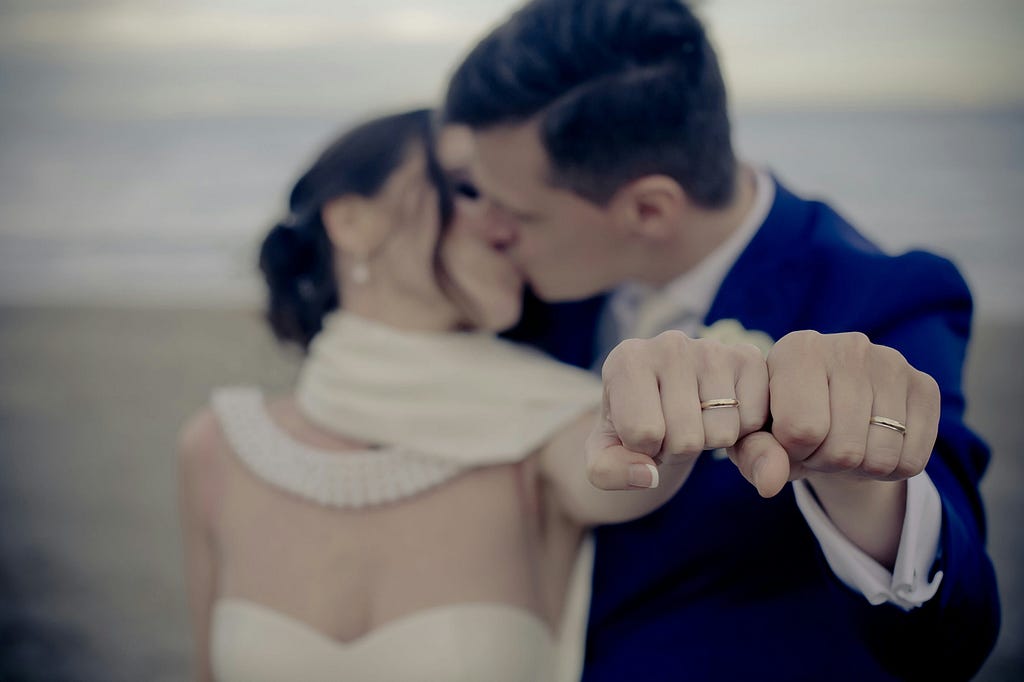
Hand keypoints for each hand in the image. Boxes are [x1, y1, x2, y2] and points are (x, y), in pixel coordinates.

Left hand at [586, 331, 768, 490]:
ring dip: (708, 442)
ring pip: (721, 433)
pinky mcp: (747, 356)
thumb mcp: (604, 456)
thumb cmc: (631, 428)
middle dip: (676, 450)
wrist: (666, 404)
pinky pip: (754, 421)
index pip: (642, 432)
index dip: (642, 450)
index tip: (640, 432)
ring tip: (692, 419)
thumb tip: (649, 476)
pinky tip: (720, 412)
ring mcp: (712, 347)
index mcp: (626, 360)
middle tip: (670, 429)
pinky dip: (740, 432)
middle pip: (685, 438)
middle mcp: (669, 344)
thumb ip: (608, 472)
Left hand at [729, 331, 940, 497]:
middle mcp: (848, 346)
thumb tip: (769, 482)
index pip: (802, 429)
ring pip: (881, 458)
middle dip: (826, 462)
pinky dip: (890, 470)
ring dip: (858, 468)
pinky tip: (872, 445)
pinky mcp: (925, 386)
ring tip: (843, 444)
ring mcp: (892, 363)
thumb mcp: (756, 438)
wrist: (830, 413)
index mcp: (798, 348)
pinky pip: (912, 460)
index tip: (789, 440)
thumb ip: (754, 456)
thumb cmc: (783, 423)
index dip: (793, 452)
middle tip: (819, 445)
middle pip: (843, 448)